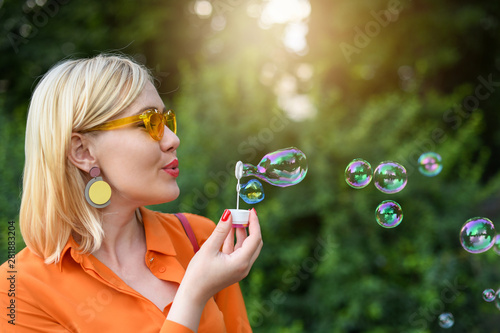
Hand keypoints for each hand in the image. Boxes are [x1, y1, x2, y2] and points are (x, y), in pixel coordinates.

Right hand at [167, 209, 262, 329]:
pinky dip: (235, 241)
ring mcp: (240, 269)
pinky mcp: (234, 269)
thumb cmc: (199, 273)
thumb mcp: (209, 248)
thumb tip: (229, 213)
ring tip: (233, 219)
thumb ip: (221, 230)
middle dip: (250, 227)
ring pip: (247, 247)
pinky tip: (228, 230)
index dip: (254, 223)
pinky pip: (239, 252)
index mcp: (241, 262)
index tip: (251, 210)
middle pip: (255, 243)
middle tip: (242, 213)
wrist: (193, 294)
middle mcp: (244, 266)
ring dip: (241, 233)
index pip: (255, 238)